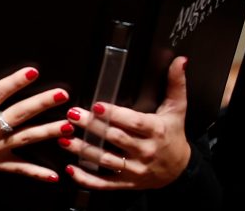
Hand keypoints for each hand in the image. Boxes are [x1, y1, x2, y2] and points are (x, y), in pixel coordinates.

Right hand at [0, 56, 68, 185]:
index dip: (15, 82)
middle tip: (61, 94)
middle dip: (41, 103)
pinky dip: (37, 173)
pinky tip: (54, 175)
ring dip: (47, 132)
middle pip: (18, 115)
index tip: (32, 71)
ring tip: (67, 127)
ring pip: (25, 139)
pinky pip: (19, 169)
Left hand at [61, 56, 190, 189]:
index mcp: (155, 131)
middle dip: (92, 127)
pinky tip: (71, 169)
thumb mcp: (177, 109)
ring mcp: (135, 169)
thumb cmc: (172, 134)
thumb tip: (180, 61)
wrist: (180, 170)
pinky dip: (87, 178)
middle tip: (72, 116)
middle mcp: (145, 151)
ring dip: (83, 151)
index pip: (134, 122)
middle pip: (115, 139)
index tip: (97, 106)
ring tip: (64, 139)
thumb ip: (176, 84)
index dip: (115, 115)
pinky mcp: (126, 182)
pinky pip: (104, 183)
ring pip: (106, 160)